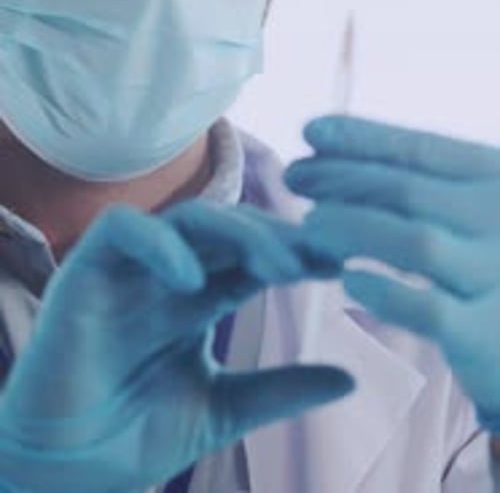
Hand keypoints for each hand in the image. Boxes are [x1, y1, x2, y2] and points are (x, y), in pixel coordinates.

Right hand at [0, 199, 352, 491]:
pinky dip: (158, 245)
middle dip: (279, 239)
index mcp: (201, 295)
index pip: (256, 256)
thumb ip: (280, 390)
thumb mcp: (221, 410)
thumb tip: (351, 379)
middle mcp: (169, 272)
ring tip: (278, 267)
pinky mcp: (85, 272)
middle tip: (325, 255)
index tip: (343, 265)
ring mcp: (129, 268)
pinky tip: (191, 280)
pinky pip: (122, 231)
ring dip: (237, 235)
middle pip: (231, 228)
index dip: (297, 255)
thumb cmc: (133, 437)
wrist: (61, 476)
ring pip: (188, 218)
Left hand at [284, 115, 499, 432]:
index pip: (422, 148)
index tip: (311, 131)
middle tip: (293, 175)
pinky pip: (431, 310)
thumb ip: (426, 183)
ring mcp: (499, 275)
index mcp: (498, 176)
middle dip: (342, 179)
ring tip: (311, 223)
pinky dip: (386, 293)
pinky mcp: (490, 335)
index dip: (362, 138)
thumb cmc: (493, 261)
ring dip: (354, 228)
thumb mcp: (473, 208)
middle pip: (409, 190)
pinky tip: (350, 281)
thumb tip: (332, 146)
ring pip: (416, 243)